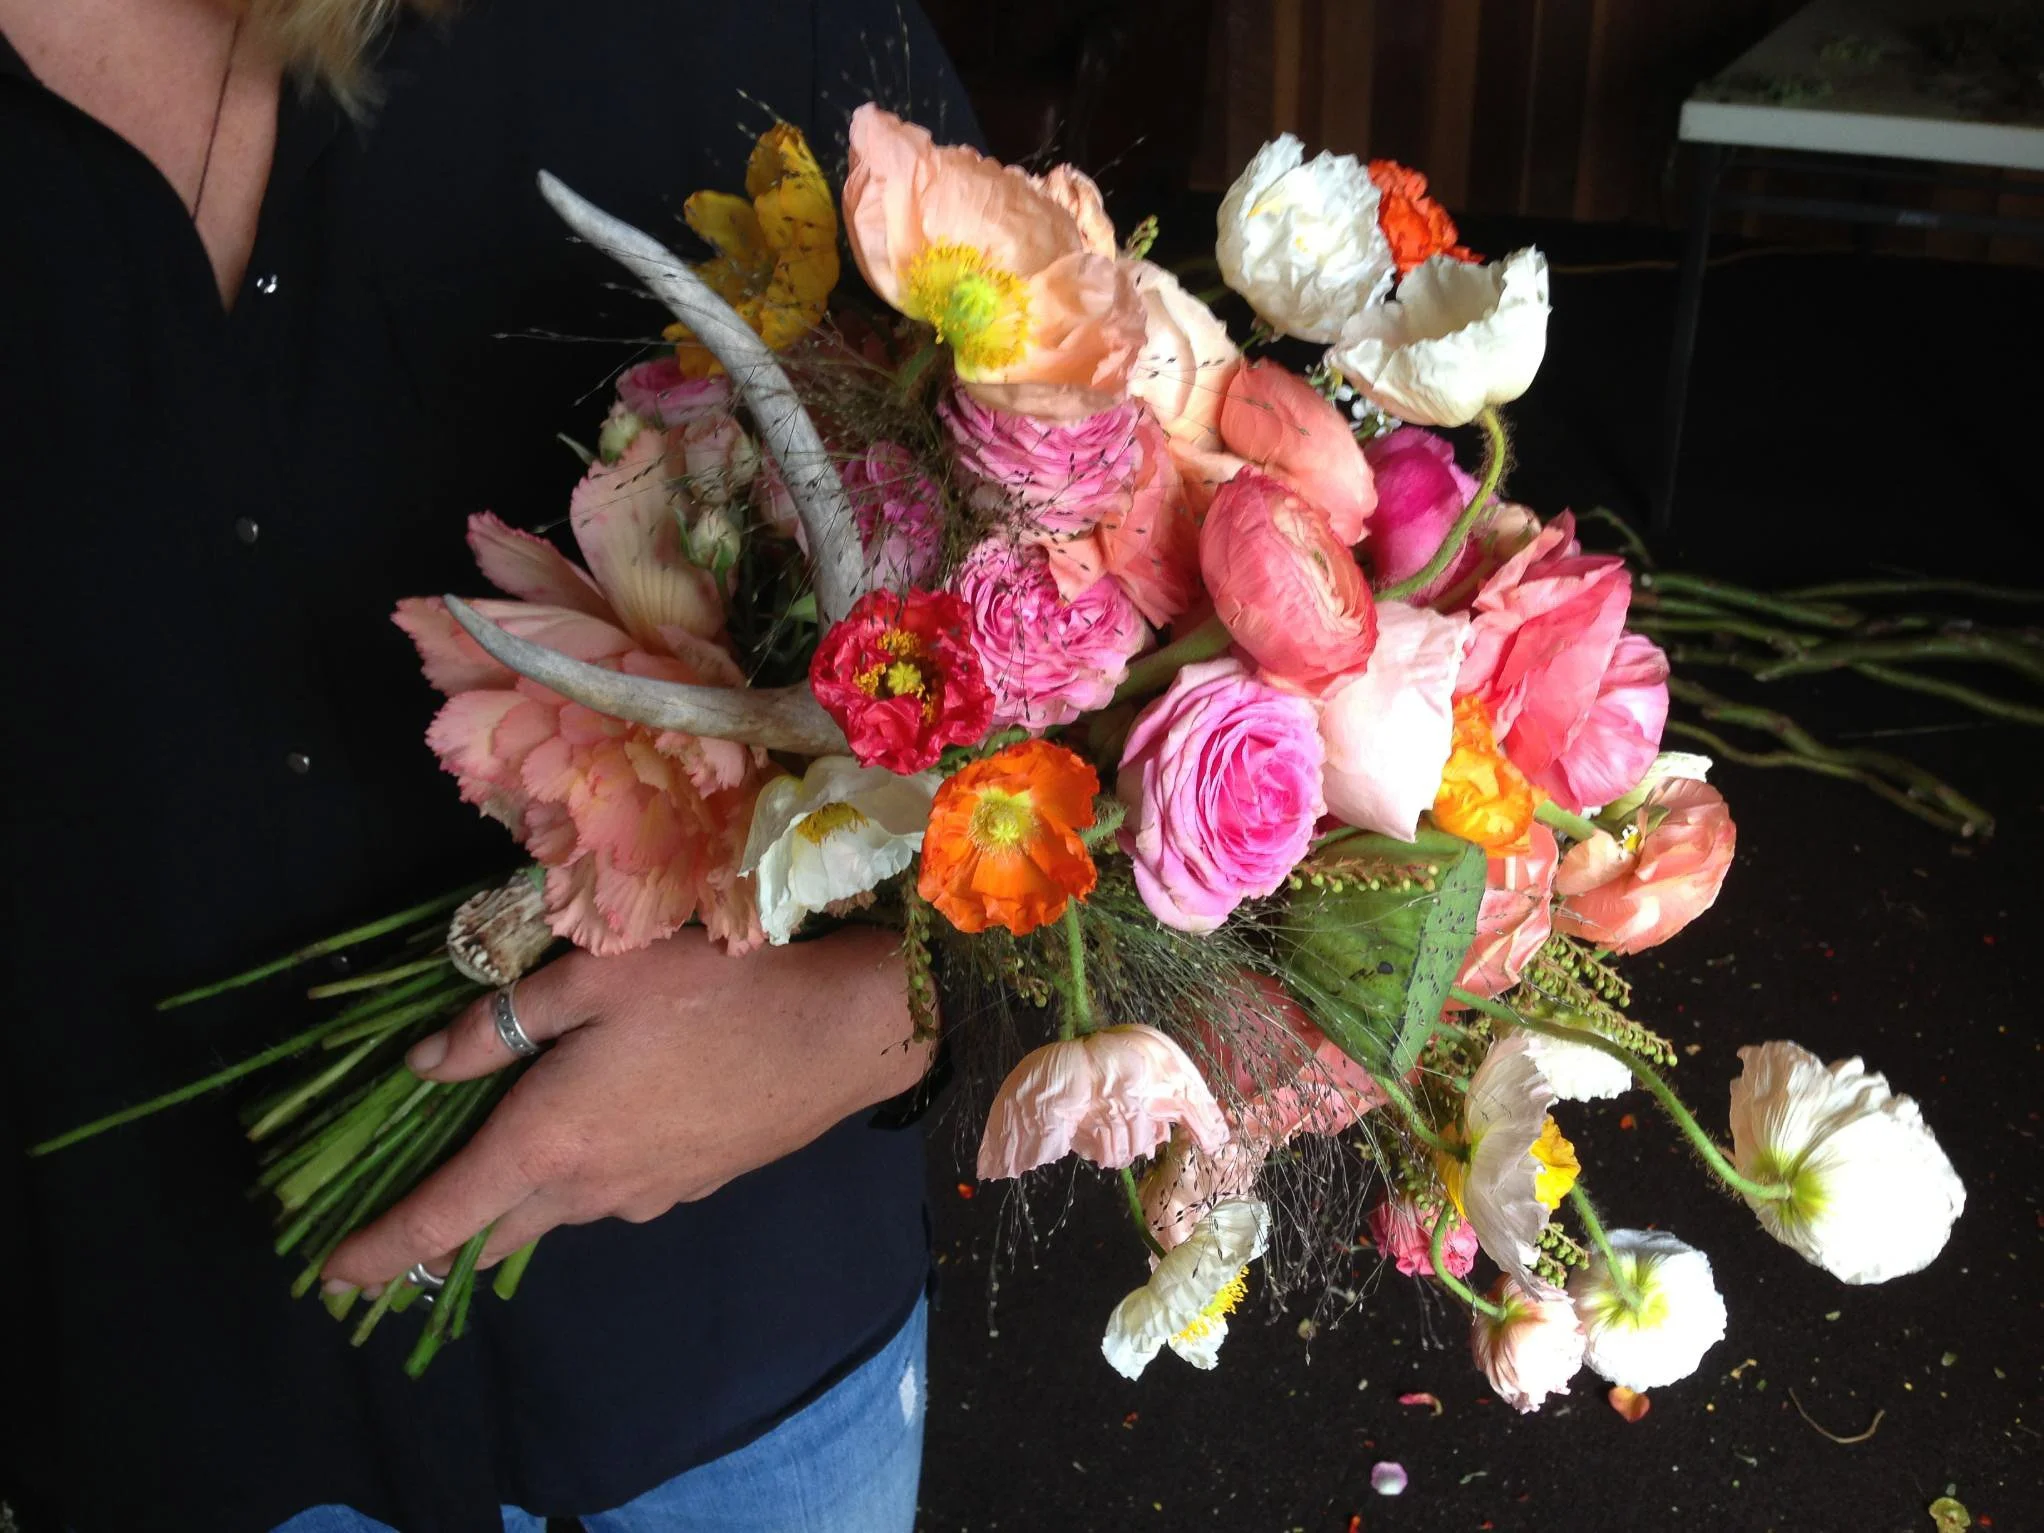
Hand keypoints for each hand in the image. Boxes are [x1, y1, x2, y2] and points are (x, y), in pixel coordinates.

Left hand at [321, 924, 928, 1291]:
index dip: (376, 1251)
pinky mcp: (693, 1185)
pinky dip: (582, 1174)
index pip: (440, 1218)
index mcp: (547, 1143)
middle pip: (494, 1231)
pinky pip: (613, 1191)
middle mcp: (589, 1189)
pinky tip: (605, 1123)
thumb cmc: (713, 988)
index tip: (328, 1279)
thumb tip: (423, 1064)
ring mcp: (647, 1196)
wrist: (844, 1031)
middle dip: (439, 1237)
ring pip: (557, 1209)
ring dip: (518, 1197)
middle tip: (397, 1229)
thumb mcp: (593, 980)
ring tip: (507, 1152)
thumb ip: (497, 1025)